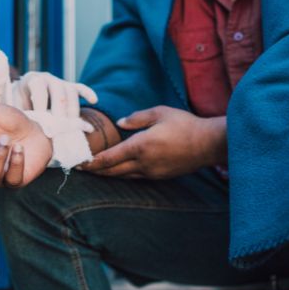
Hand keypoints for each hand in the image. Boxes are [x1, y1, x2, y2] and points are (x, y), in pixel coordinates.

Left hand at [4, 72, 97, 119]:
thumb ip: (19, 112)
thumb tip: (24, 123)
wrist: (24, 94)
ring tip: (72, 125)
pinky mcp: (70, 87)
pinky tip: (94, 100)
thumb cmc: (19, 103)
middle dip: (60, 111)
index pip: (39, 88)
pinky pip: (80, 88)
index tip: (42, 120)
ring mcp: (60, 82)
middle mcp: (48, 78)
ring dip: (73, 109)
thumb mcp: (14, 105)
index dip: (40, 104)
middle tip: (60, 127)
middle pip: (58, 92)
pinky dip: (88, 93)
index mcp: (32, 80)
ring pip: (71, 92)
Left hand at [80, 106, 225, 178]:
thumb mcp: (159, 113)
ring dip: (108, 174)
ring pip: (123, 176)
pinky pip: (136, 176)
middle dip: (95, 170)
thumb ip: (137, 118)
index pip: (109, 158)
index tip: (80, 163)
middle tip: (81, 168)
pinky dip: (123, 174)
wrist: (208, 144)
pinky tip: (119, 171)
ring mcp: (152, 172)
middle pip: (112, 171)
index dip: (92, 162)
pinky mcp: (160, 176)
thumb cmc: (184, 124)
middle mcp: (143, 163)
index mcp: (140, 146)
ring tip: (96, 171)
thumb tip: (120, 123)